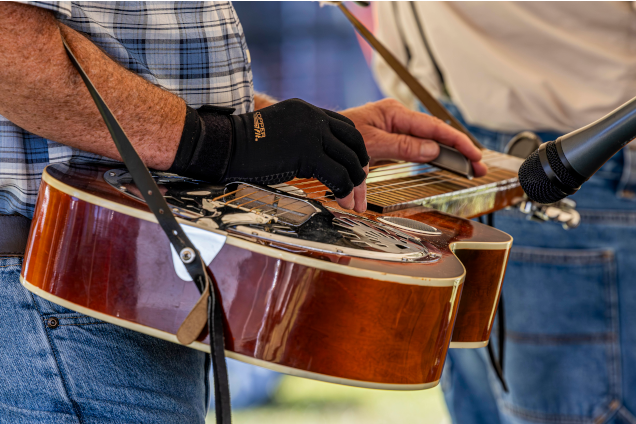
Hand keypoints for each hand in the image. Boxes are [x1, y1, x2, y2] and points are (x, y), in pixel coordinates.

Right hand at [225, 99, 369, 211]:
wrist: (225, 145)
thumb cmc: (243, 145)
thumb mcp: (279, 131)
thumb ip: (299, 138)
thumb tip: (314, 161)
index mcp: (307, 110)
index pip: (346, 128)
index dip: (355, 150)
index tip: (356, 168)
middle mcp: (314, 117)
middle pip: (354, 142)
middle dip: (361, 167)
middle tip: (361, 187)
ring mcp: (312, 133)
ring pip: (349, 160)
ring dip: (355, 184)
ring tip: (353, 201)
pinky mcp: (308, 153)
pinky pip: (338, 175)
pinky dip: (344, 191)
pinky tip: (342, 201)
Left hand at [340, 99, 486, 176]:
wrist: (319, 136)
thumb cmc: (339, 134)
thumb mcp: (370, 143)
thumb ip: (402, 146)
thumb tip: (433, 150)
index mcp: (395, 113)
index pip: (434, 128)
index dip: (457, 142)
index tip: (474, 155)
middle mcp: (398, 118)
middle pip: (436, 134)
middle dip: (460, 150)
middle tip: (479, 167)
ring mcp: (396, 129)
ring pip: (429, 142)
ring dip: (449, 155)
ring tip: (469, 168)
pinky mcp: (391, 140)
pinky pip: (417, 147)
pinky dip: (433, 157)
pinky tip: (446, 163)